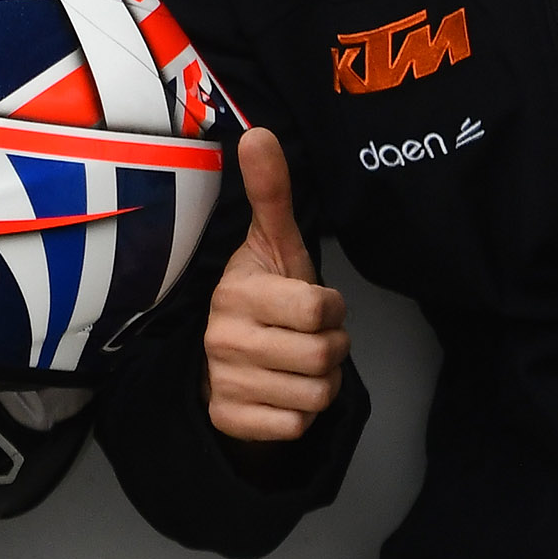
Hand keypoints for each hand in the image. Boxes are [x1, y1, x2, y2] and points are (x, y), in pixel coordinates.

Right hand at [206, 128, 351, 441]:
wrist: (226, 365)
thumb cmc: (265, 300)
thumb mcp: (275, 247)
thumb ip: (272, 193)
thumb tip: (258, 132)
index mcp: (237, 292)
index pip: (320, 309)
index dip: (332, 309)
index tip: (314, 306)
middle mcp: (222, 337)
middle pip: (324, 355)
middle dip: (334, 350)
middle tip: (312, 340)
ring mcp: (223, 381)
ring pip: (316, 394)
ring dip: (321, 383)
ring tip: (299, 366)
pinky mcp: (228, 420)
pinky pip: (296, 426)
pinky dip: (302, 416)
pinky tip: (284, 395)